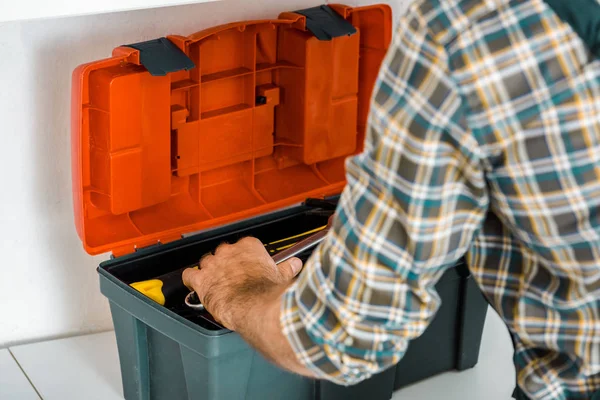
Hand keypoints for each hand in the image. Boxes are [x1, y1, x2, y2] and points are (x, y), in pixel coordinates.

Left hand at [182, 237, 302, 330]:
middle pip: (224, 252)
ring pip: (206, 262)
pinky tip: (194, 284)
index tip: (249, 266)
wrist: (254, 307)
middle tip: (234, 277)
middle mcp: (229, 251)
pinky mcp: (201, 280)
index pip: (244, 246)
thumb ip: (287, 268)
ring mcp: (213, 264)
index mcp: (249, 246)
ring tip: (216, 281)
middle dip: (227, 263)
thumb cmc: (266, 292)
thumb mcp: (282, 277)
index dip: (245, 258)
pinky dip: (190, 279)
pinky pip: (189, 275)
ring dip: (210, 271)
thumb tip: (295, 264)